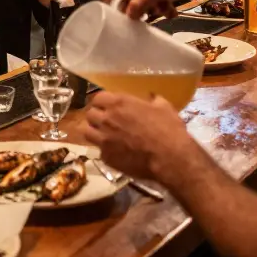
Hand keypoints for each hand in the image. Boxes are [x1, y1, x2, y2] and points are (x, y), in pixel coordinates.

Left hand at [83, 92, 199, 181]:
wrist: (169, 158)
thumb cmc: (169, 130)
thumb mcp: (164, 108)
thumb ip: (153, 101)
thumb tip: (151, 97)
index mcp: (119, 103)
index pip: (98, 98)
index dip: (102, 103)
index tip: (109, 107)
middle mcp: (107, 119)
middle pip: (90, 114)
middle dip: (97, 117)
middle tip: (107, 122)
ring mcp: (104, 139)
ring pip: (86, 132)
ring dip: (94, 132)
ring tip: (104, 136)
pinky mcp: (106, 157)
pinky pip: (99, 151)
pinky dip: (106, 151)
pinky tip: (117, 153)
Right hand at [101, 0, 208, 19]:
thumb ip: (135, 8)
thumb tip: (127, 19)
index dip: (112, 9)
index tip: (118, 24)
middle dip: (139, 10)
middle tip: (145, 20)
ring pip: (140, 1)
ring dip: (152, 9)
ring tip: (165, 11)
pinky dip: (159, 4)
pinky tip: (170, 10)